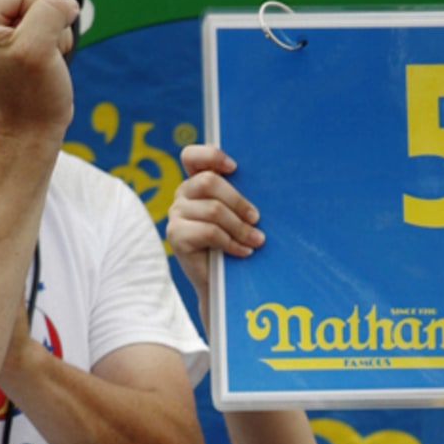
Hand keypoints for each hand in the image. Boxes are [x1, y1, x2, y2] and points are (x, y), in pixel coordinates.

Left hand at [0, 0, 76, 140]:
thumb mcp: (39, 49)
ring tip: (43, 63)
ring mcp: (3, 32)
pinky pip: (47, 25)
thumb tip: (67, 3)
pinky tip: (45, 63)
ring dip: (54, 37)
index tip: (36, 50)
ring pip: (45, 11)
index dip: (42, 17)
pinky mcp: (19, 42)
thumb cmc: (32, 101)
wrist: (33, 134)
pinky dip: (54, 44)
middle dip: (48, 27)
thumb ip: (51, 12)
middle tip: (41, 58)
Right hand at [167, 144, 264, 300]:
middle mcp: (183, 195)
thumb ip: (238, 200)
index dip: (211, 155)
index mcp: (196, 183)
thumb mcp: (238, 218)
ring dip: (240, 227)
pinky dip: (231, 242)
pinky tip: (243, 252)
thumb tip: (267, 186)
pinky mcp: (176, 236)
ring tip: (256, 241)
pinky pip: (209, 231)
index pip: (192, 156)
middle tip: (256, 219)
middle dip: (238, 201)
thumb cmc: (234, 247)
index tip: (234, 168)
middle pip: (209, 182)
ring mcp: (176, 214)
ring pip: (213, 209)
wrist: (221, 288)